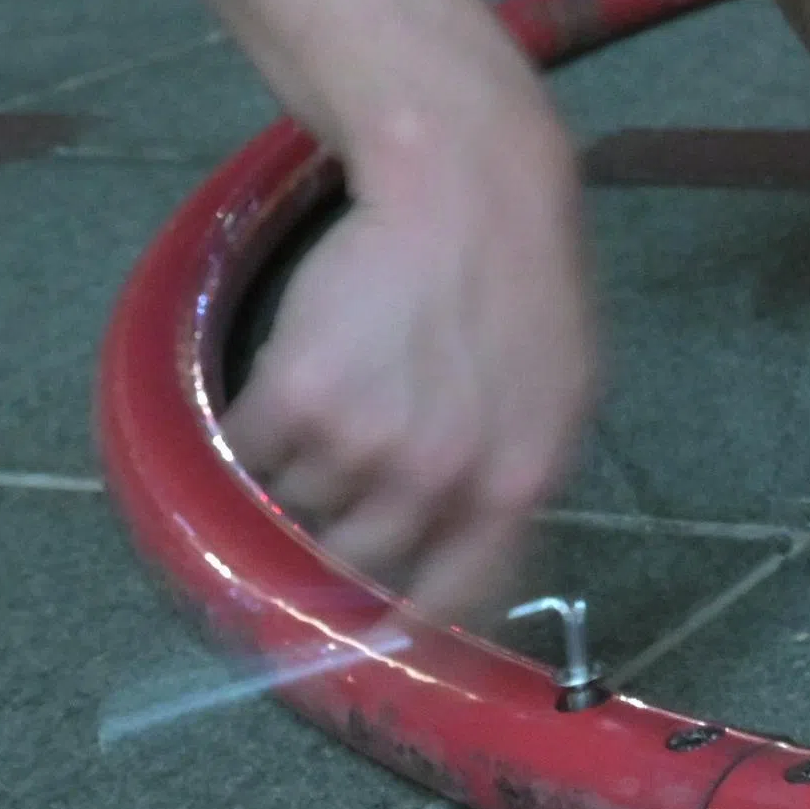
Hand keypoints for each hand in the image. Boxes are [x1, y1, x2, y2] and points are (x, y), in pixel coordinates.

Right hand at [228, 118, 594, 619]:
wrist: (465, 184)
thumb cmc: (524, 280)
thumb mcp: (561, 393)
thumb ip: (513, 480)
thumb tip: (464, 557)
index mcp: (514, 488)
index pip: (452, 603)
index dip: (404, 624)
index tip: (372, 623)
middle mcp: (438, 482)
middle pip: (354, 563)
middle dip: (339, 528)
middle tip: (344, 471)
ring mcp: (362, 443)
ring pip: (296, 501)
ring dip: (301, 464)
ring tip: (340, 390)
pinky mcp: (295, 397)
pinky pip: (248, 450)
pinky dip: (255, 425)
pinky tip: (295, 373)